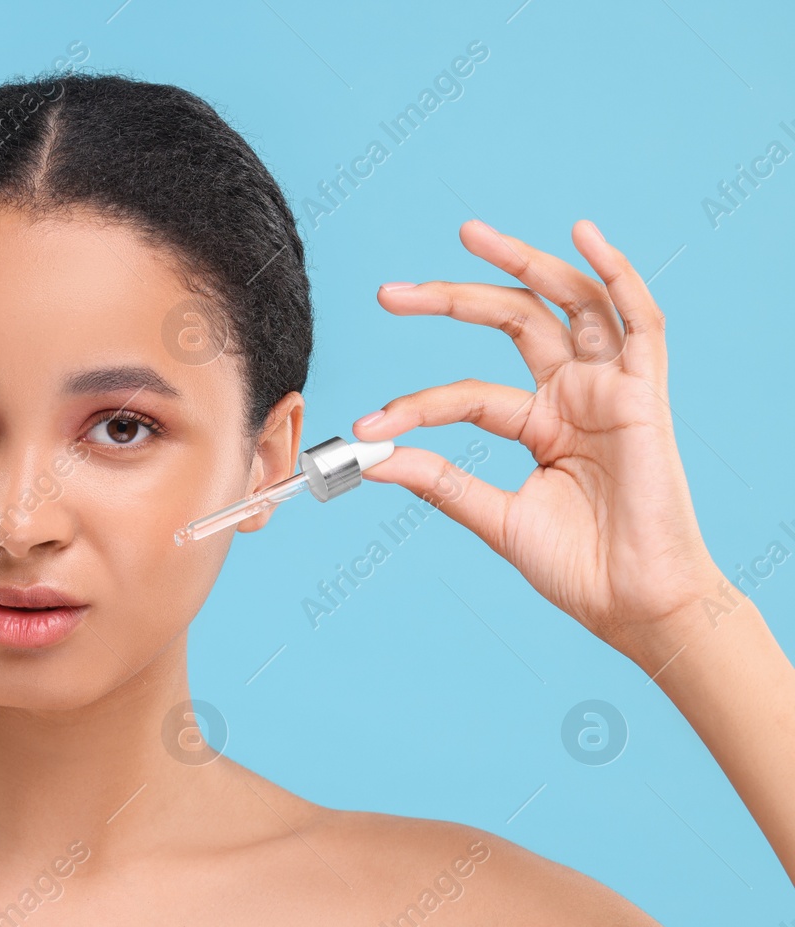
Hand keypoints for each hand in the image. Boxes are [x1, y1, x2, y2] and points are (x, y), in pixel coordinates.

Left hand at [350, 219, 723, 664]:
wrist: (634, 604)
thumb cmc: (578, 567)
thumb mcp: (494, 518)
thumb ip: (440, 482)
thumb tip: (372, 457)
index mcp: (541, 423)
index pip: (467, 393)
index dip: (414, 407)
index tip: (366, 429)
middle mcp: (574, 395)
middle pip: (512, 322)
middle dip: (451, 298)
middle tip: (389, 293)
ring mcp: (610, 390)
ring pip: (569, 302)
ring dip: (524, 262)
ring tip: (470, 235)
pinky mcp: (646, 394)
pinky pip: (641, 320)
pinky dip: (617, 274)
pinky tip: (584, 236)